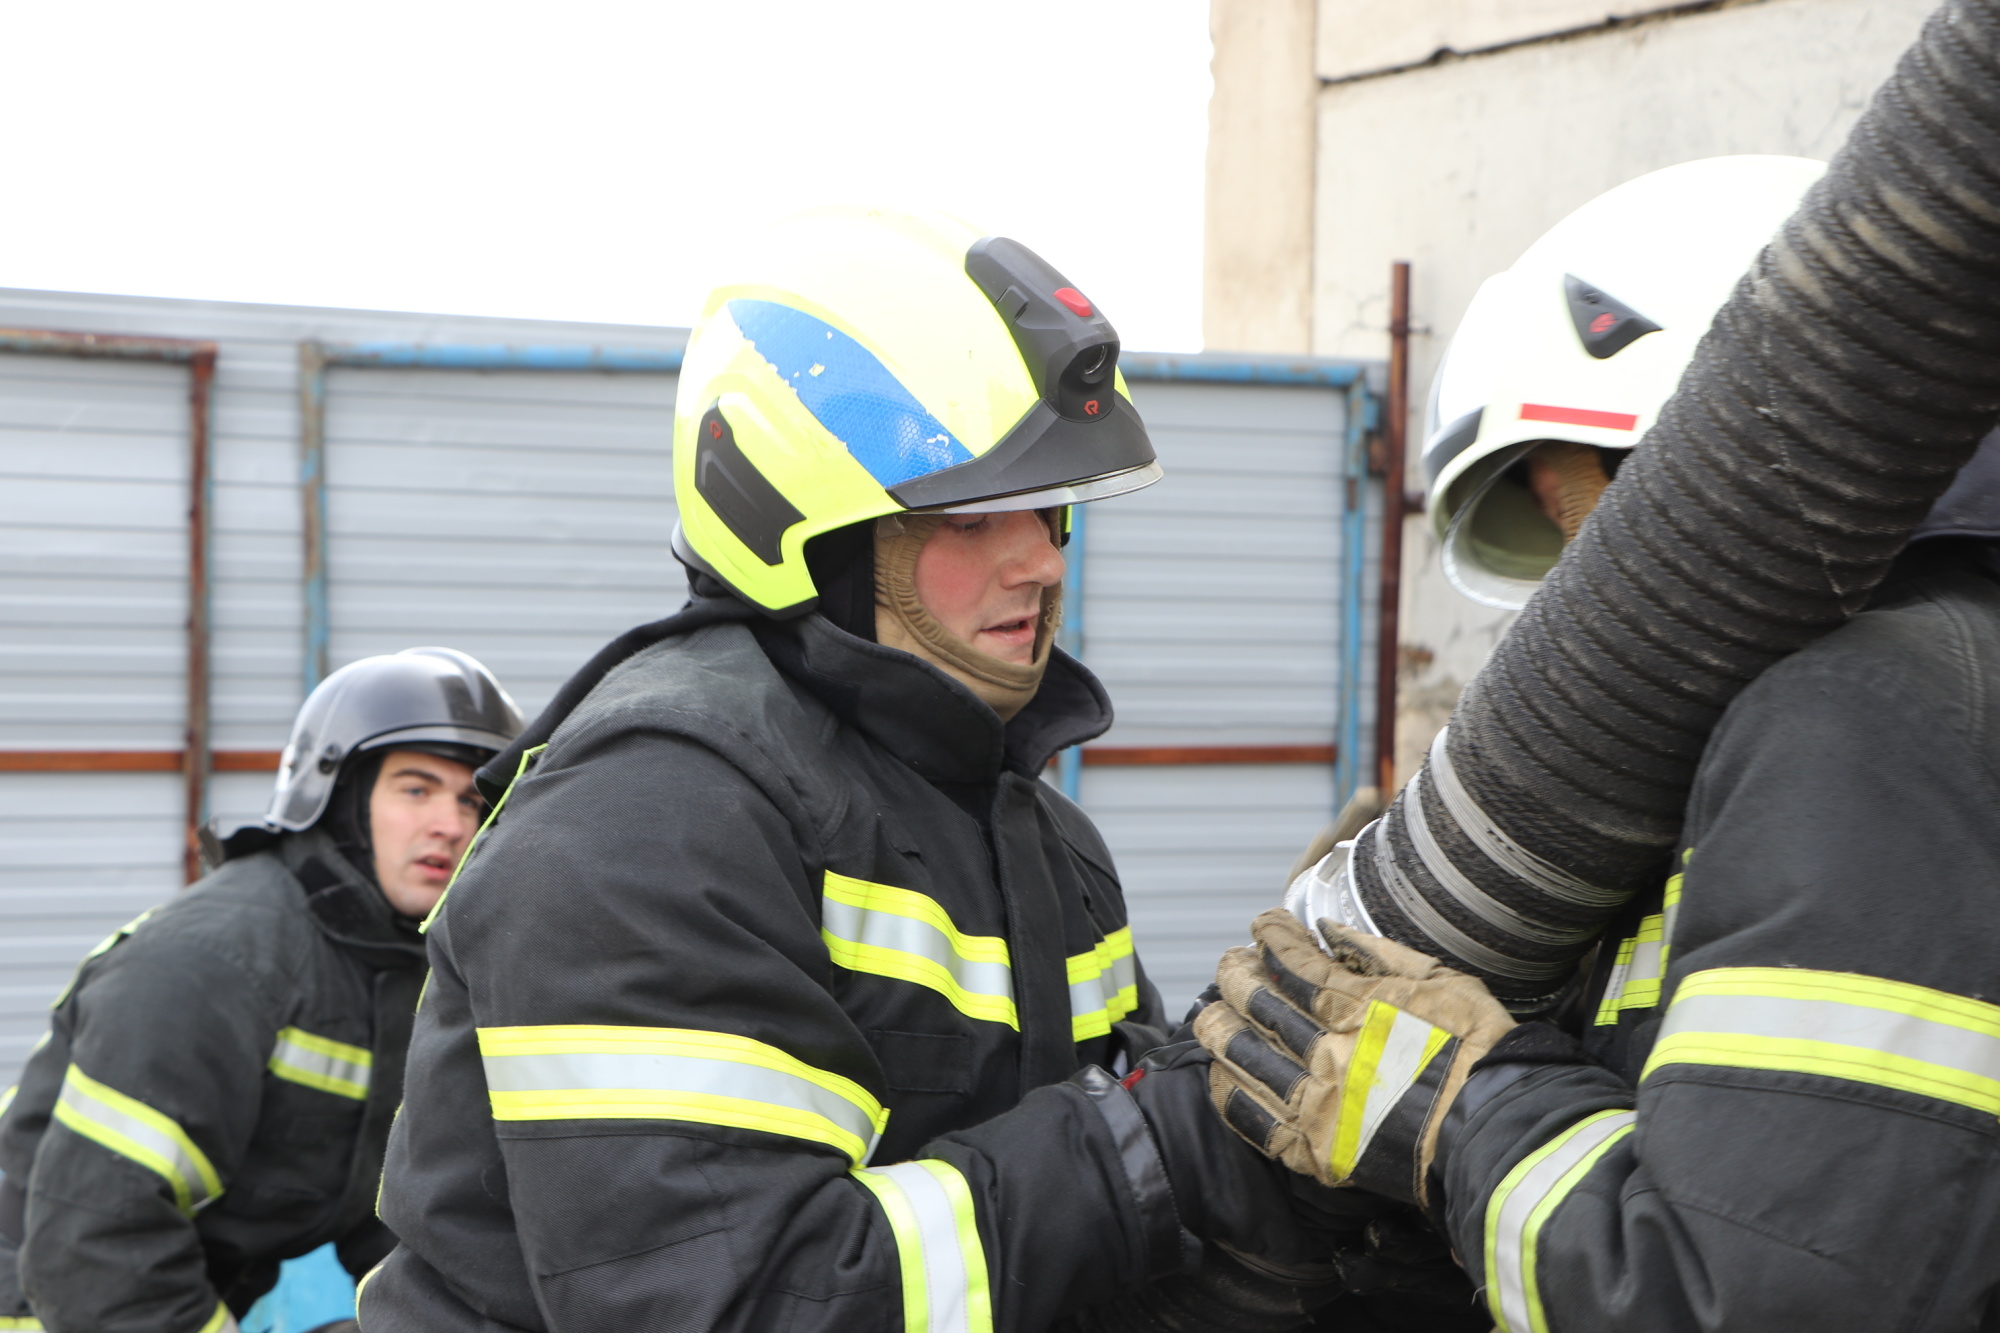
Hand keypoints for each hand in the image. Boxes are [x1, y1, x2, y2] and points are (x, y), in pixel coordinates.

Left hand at [1195, 909, 1513, 1207]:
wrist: (1494, 1129)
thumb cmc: (1479, 1051)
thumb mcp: (1442, 981)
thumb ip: (1381, 954)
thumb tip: (1331, 931)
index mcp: (1359, 1008)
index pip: (1294, 964)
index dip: (1271, 940)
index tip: (1261, 927)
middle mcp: (1329, 1052)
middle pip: (1260, 1006)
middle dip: (1237, 977)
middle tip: (1229, 964)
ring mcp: (1320, 1103)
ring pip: (1248, 1058)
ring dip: (1219, 1030)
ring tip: (1207, 1013)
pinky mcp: (1318, 1150)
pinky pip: (1257, 1120)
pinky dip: (1231, 1094)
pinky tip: (1220, 1074)